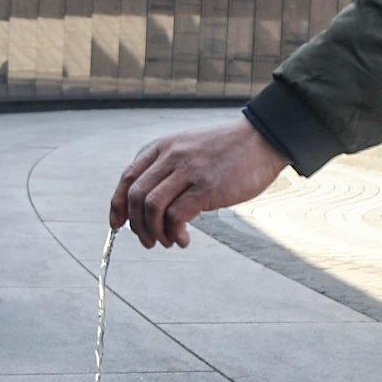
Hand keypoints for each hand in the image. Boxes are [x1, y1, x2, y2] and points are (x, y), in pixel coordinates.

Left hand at [112, 119, 287, 248]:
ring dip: (153, 232)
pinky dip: (174, 233)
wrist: (264, 139)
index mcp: (164, 148)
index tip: (118, 224)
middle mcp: (171, 157)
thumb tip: (156, 205)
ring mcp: (188, 171)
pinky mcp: (205, 187)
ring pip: (151, 208)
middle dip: (136, 226)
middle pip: (135, 197)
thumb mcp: (192, 150)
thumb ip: (172, 170)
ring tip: (167, 241)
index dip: (117, 205)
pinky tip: (183, 239)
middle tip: (148, 241)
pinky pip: (176, 216)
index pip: (128, 178)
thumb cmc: (231, 150)